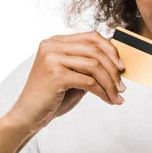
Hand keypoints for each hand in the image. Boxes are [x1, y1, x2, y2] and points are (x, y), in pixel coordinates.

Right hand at [8, 30, 126, 132]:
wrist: (28, 115)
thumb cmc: (52, 96)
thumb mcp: (73, 76)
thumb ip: (89, 66)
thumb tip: (118, 64)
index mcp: (56, 41)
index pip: (91, 37)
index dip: (111, 50)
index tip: (123, 67)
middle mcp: (52, 45)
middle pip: (95, 50)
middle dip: (113, 70)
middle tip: (122, 87)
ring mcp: (52, 58)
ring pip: (94, 66)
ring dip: (110, 83)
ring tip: (117, 96)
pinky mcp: (55, 74)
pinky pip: (88, 81)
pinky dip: (102, 92)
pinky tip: (108, 100)